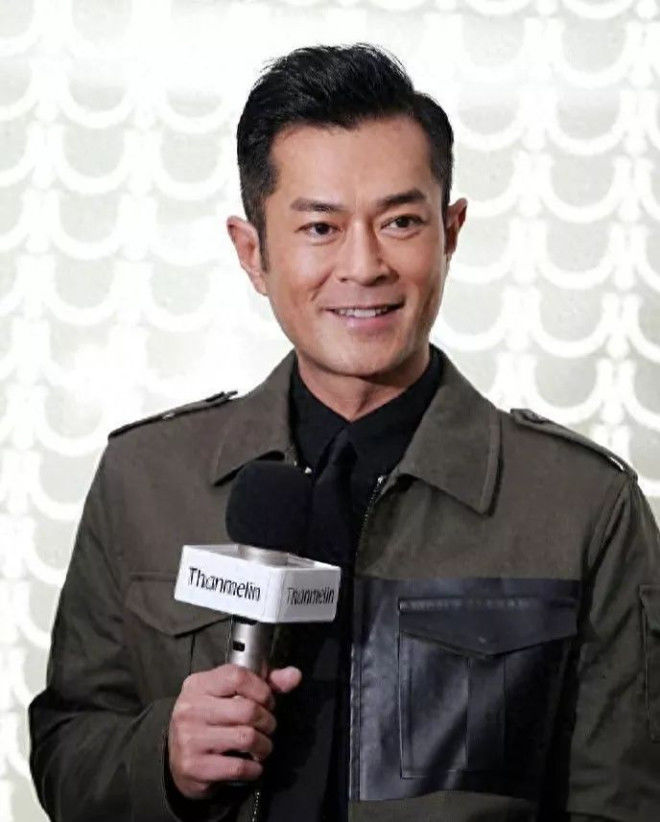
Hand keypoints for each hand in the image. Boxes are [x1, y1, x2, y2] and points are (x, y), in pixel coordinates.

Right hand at [167, 663, 301, 799]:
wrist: (176, 760)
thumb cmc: (209, 721)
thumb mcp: (229, 695)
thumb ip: (263, 684)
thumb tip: (294, 675)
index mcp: (198, 685)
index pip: (237, 676)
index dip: (262, 689)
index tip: (268, 701)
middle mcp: (190, 709)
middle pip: (247, 709)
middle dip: (267, 721)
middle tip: (267, 727)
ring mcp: (190, 738)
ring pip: (246, 737)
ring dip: (264, 745)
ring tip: (262, 746)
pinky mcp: (194, 766)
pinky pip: (238, 767)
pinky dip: (253, 768)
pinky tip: (252, 764)